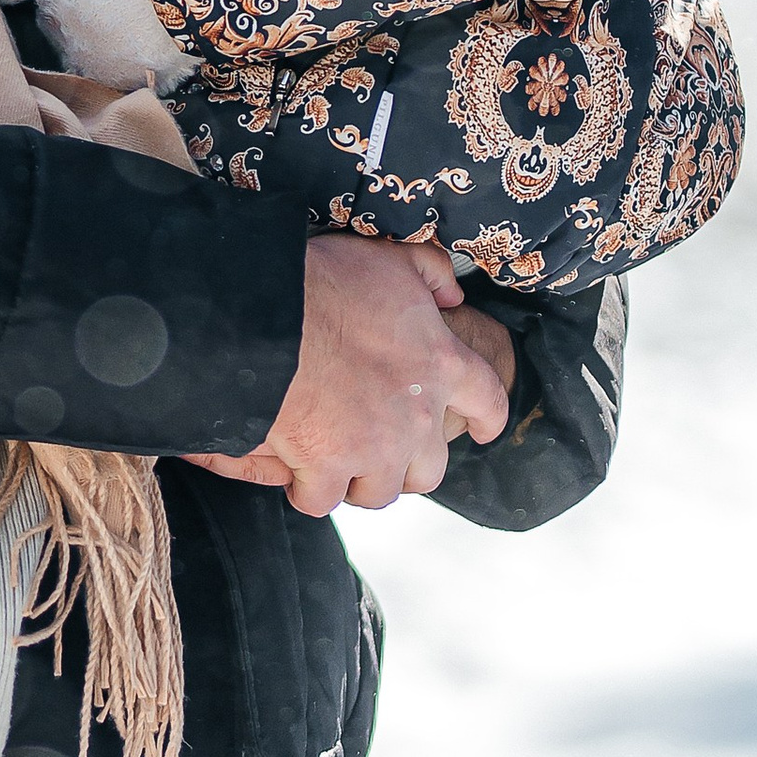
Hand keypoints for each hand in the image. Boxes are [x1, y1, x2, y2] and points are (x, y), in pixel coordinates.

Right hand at [185, 236, 508, 515]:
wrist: (268, 315)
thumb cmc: (325, 281)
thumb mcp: (388, 257)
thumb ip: (429, 271)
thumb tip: (452, 293)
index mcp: (441, 363)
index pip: (488, 401)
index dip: (487, 419)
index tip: (482, 430)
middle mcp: (418, 416)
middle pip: (429, 469)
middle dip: (406, 465)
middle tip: (381, 449)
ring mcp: (375, 448)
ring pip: (378, 491)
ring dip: (358, 480)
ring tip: (335, 462)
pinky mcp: (328, 467)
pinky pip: (321, 499)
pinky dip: (308, 490)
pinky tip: (296, 472)